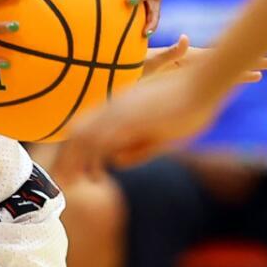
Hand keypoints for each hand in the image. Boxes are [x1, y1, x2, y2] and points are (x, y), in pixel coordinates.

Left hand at [51, 69, 224, 182]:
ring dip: (74, 162)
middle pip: (78, 133)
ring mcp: (121, 111)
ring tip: (69, 183)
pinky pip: (103, 140)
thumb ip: (138, 148)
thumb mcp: (161, 133)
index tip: (69, 168)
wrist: (205, 82)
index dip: (74, 149)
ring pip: (85, 138)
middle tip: (61, 181)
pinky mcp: (130, 118)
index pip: (86, 127)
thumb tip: (115, 162)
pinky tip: (93, 177)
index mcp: (120, 107)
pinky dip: (93, 160)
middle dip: (67, 158)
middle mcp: (115, 107)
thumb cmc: (190, 105)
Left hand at [143, 35, 266, 82]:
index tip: (266, 62)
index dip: (244, 59)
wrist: (119, 73)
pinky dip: (222, 78)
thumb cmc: (133, 69)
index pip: (222, 58)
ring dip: (239, 71)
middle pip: (226, 62)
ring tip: (260, 74)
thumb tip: (187, 38)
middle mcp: (190, 62)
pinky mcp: (180, 76)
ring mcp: (186, 69)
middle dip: (250, 62)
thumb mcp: (152, 64)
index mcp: (187, 59)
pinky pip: (207, 77)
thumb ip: (170, 54)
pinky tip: (231, 80)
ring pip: (219, 70)